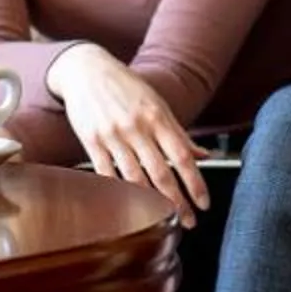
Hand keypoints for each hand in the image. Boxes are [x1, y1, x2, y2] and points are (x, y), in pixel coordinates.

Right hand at [47, 44, 209, 221]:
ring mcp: (112, 136)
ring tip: (164, 220)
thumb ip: (179, 133)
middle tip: (190, 222)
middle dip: (178, 202)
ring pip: (135, 178)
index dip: (196, 182)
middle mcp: (136, 127)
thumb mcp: (157, 104)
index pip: (182, 156)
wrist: (86, 70)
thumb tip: (204, 155)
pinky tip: (130, 207)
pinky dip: (119, 192)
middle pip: (161, 173)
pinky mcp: (91, 142)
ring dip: (151, 203)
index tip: (204, 203)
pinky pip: (106, 174)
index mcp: (157, 117)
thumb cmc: (125, 87)